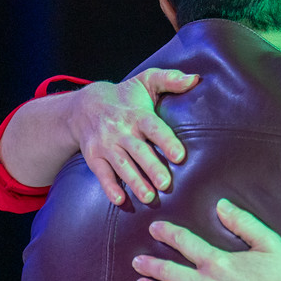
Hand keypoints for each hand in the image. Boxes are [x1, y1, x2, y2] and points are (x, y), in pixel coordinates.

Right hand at [68, 69, 197, 205]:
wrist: (84, 106)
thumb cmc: (126, 96)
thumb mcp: (147, 81)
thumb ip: (171, 79)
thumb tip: (196, 79)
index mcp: (138, 114)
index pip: (154, 128)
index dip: (167, 142)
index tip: (180, 156)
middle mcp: (121, 130)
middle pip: (138, 151)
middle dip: (152, 168)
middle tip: (166, 184)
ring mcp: (106, 145)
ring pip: (122, 166)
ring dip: (135, 182)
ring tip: (150, 198)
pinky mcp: (94, 157)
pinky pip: (101, 174)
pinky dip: (109, 188)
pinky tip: (120, 201)